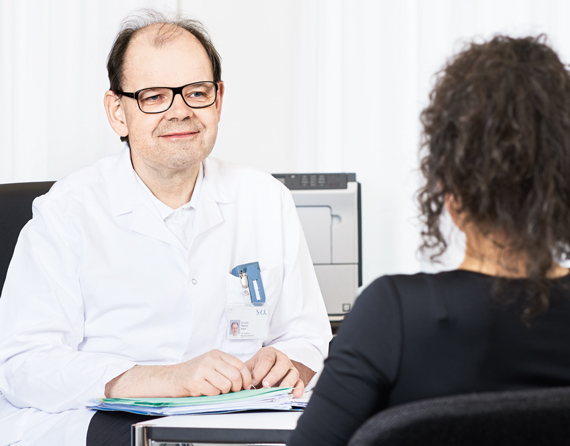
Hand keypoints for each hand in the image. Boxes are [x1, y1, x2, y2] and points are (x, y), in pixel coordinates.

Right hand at [105, 349, 251, 397]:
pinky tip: (205, 391)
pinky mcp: (196, 381)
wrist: (171, 377)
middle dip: (237, 387)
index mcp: (216, 354)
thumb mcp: (210, 364)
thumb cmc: (193, 373)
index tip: (246, 385)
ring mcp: (202, 370)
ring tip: (216, 390)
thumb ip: (225, 367)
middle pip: (234, 375)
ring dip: (224, 392)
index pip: (239, 365)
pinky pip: (214, 392)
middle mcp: (210, 359)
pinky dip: (213, 395)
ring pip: (226, 385)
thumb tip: (245, 379)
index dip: (246, 377)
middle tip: (232, 391)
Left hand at [244, 347, 304, 397]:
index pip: (267, 359)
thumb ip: (244, 374)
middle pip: (282, 364)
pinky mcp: (296, 379)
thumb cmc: (256, 368)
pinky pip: (300, 383)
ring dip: (287, 382)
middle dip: (274, 375)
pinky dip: (299, 389)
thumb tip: (238, 384)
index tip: (253, 381)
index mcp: (269, 353)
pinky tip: (295, 395)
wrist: (265, 370)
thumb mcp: (249, 367)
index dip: (260, 370)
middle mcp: (282, 359)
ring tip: (280, 391)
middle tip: (265, 385)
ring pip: (293, 373)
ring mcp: (290, 369)